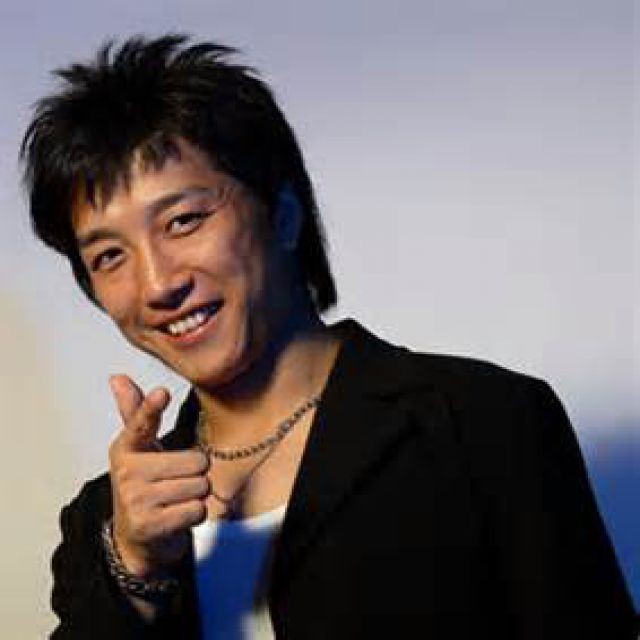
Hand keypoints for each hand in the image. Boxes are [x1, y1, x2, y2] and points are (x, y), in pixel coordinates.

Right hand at [108, 374, 208, 578]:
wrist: (136, 538)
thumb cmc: (145, 485)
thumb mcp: (140, 449)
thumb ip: (136, 413)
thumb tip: (117, 377)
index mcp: (125, 448)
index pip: (141, 423)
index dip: (152, 407)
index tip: (162, 393)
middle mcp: (126, 472)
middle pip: (196, 460)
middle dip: (196, 473)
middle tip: (177, 482)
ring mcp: (135, 500)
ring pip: (200, 485)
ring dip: (197, 495)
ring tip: (176, 499)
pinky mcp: (149, 524)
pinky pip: (197, 509)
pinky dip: (195, 514)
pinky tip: (177, 516)